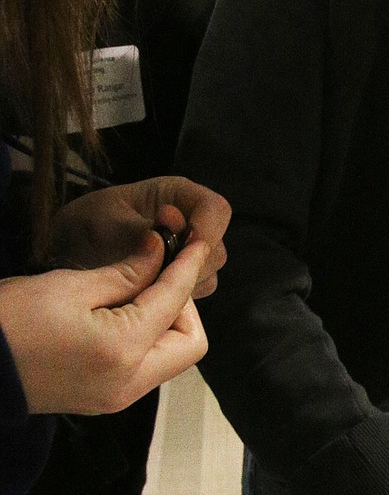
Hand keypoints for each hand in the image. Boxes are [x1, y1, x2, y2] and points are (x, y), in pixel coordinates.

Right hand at [0, 227, 210, 414]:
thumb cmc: (8, 322)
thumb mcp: (69, 285)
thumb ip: (126, 271)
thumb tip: (161, 249)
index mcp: (123, 351)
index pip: (176, 302)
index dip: (188, 266)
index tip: (196, 241)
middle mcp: (129, 384)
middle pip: (190, 342)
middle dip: (184, 305)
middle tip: (156, 274)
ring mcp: (117, 397)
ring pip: (171, 357)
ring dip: (166, 322)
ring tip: (136, 290)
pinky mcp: (104, 399)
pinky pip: (146, 367)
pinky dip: (147, 338)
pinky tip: (124, 312)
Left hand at [50, 177, 229, 296]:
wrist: (68, 251)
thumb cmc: (84, 226)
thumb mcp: (102, 223)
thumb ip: (136, 230)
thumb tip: (168, 233)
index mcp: (178, 195)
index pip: (216, 210)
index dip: (206, 231)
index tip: (181, 250)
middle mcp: (192, 222)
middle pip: (215, 248)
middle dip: (186, 265)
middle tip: (148, 271)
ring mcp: (189, 253)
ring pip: (206, 275)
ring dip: (176, 284)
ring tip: (138, 282)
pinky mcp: (182, 278)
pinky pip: (191, 293)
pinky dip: (170, 299)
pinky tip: (141, 294)